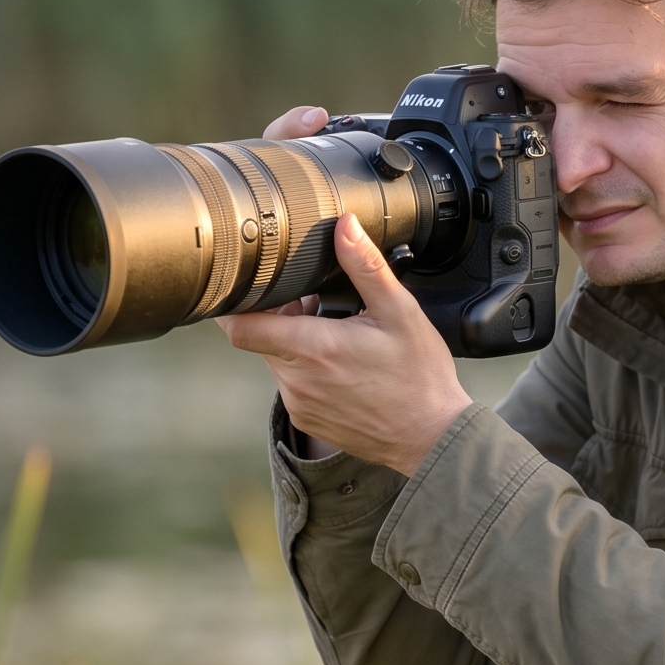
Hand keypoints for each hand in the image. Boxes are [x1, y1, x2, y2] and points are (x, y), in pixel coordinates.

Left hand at [219, 110, 471, 473]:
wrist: (433, 438)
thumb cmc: (420, 378)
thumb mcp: (399, 312)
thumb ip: (366, 267)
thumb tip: (345, 226)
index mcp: (314, 348)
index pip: (242, 327)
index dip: (232, 305)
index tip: (241, 287)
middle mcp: (298, 380)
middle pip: (262, 338)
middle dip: (279, 315)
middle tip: (314, 302)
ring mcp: (300, 404)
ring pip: (278, 361)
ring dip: (295, 343)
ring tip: (335, 333)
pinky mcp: (308, 420)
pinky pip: (293, 385)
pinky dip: (307, 369)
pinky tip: (342, 365)